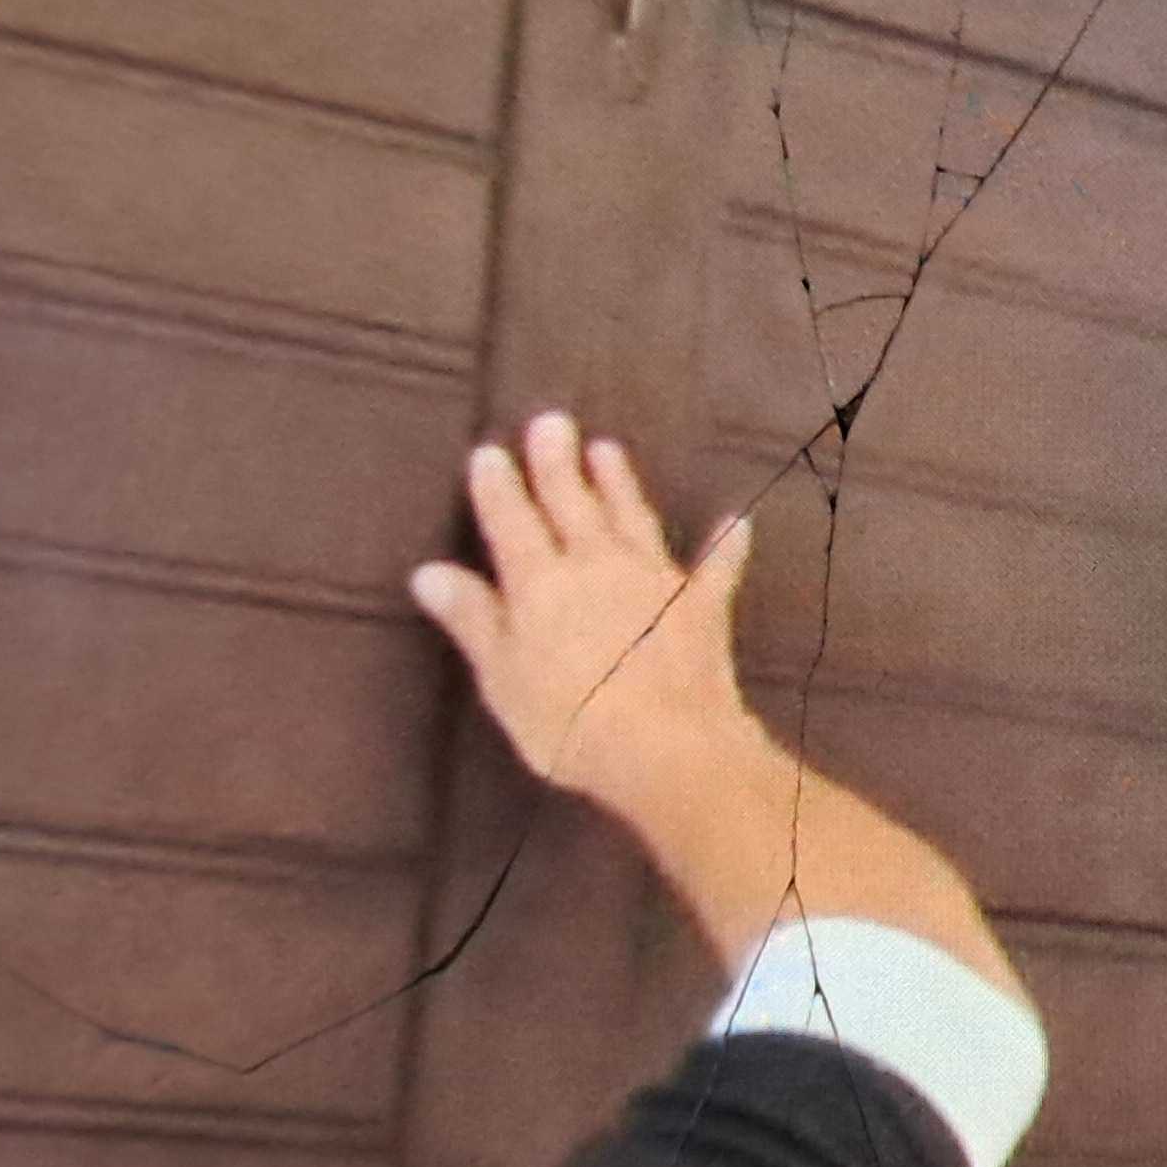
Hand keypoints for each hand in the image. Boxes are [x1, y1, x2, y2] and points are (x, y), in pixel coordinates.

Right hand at [410, 412, 761, 808]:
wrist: (667, 746)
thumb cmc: (569, 722)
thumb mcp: (502, 677)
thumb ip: (473, 620)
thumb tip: (429, 572)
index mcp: (540, 582)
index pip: (511, 521)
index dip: (499, 487)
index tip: (489, 452)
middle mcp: (596, 565)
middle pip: (572, 503)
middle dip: (558, 462)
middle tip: (552, 420)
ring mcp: (654, 580)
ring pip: (632, 517)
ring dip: (619, 482)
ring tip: (608, 449)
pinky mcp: (702, 607)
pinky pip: (717, 567)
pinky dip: (726, 543)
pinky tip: (737, 520)